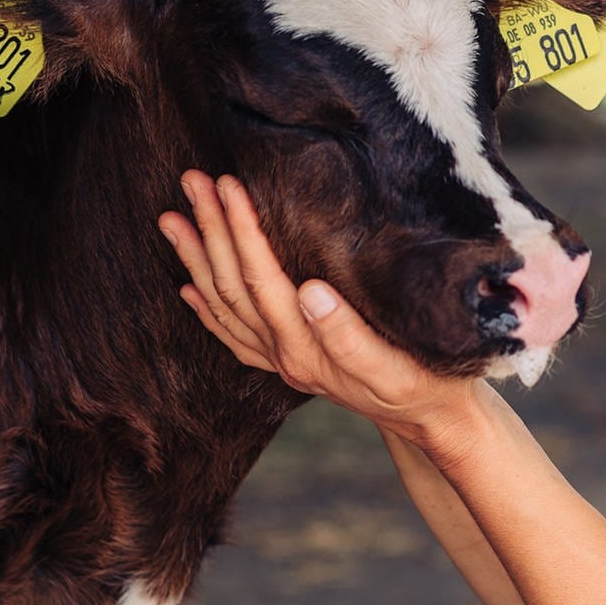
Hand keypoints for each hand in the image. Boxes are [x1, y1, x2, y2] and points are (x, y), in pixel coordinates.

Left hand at [158, 169, 487, 453]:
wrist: (434, 423)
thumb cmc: (427, 385)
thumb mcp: (398, 364)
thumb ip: (349, 334)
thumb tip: (309, 291)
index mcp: (305, 352)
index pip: (261, 280)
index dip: (242, 231)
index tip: (228, 185)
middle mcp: (284, 357)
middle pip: (233, 288)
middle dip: (211, 231)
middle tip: (191, 181)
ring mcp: (282, 363)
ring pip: (224, 307)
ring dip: (197, 260)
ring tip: (172, 219)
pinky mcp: (290, 364)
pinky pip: (234, 336)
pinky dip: (206, 310)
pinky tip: (189, 288)